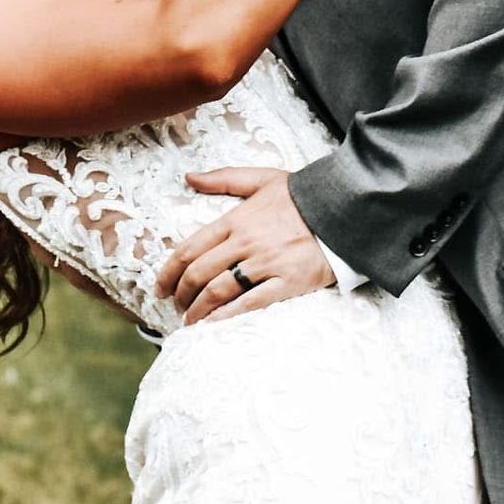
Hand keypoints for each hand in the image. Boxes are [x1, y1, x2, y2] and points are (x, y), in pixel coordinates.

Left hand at [155, 167, 334, 325]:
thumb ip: (222, 178)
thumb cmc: (301, 195)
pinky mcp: (286, 283)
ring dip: (198, 309)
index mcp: (235, 219)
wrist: (343, 209)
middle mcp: (245, 242)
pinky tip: (212, 327)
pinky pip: (249, 304)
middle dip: (181, 294)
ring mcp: (265, 263)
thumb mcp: (261, 178)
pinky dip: (226, 317)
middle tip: (176, 306)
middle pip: (199, 273)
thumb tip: (189, 177)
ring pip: (219, 290)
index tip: (160, 287)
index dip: (169, 272)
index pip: (190, 249)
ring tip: (191, 321)